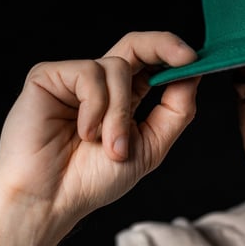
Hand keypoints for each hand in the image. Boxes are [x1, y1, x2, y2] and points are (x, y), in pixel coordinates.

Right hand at [0, 31, 199, 228]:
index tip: (196, 61)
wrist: (51, 200)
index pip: (150, 65)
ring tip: (107, 147)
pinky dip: (94, 108)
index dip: (173, 55)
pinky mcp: (48, 77)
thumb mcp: (148, 148)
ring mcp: (72, 80)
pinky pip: (89, 74)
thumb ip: (174, 112)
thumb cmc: (90, 182)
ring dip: (119, 114)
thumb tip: (194, 75)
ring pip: (116, 68)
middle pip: (135, 45)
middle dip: (163, 46)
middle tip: (186, 58)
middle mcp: (98, 86)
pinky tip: (82, 132)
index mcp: (121, 101)